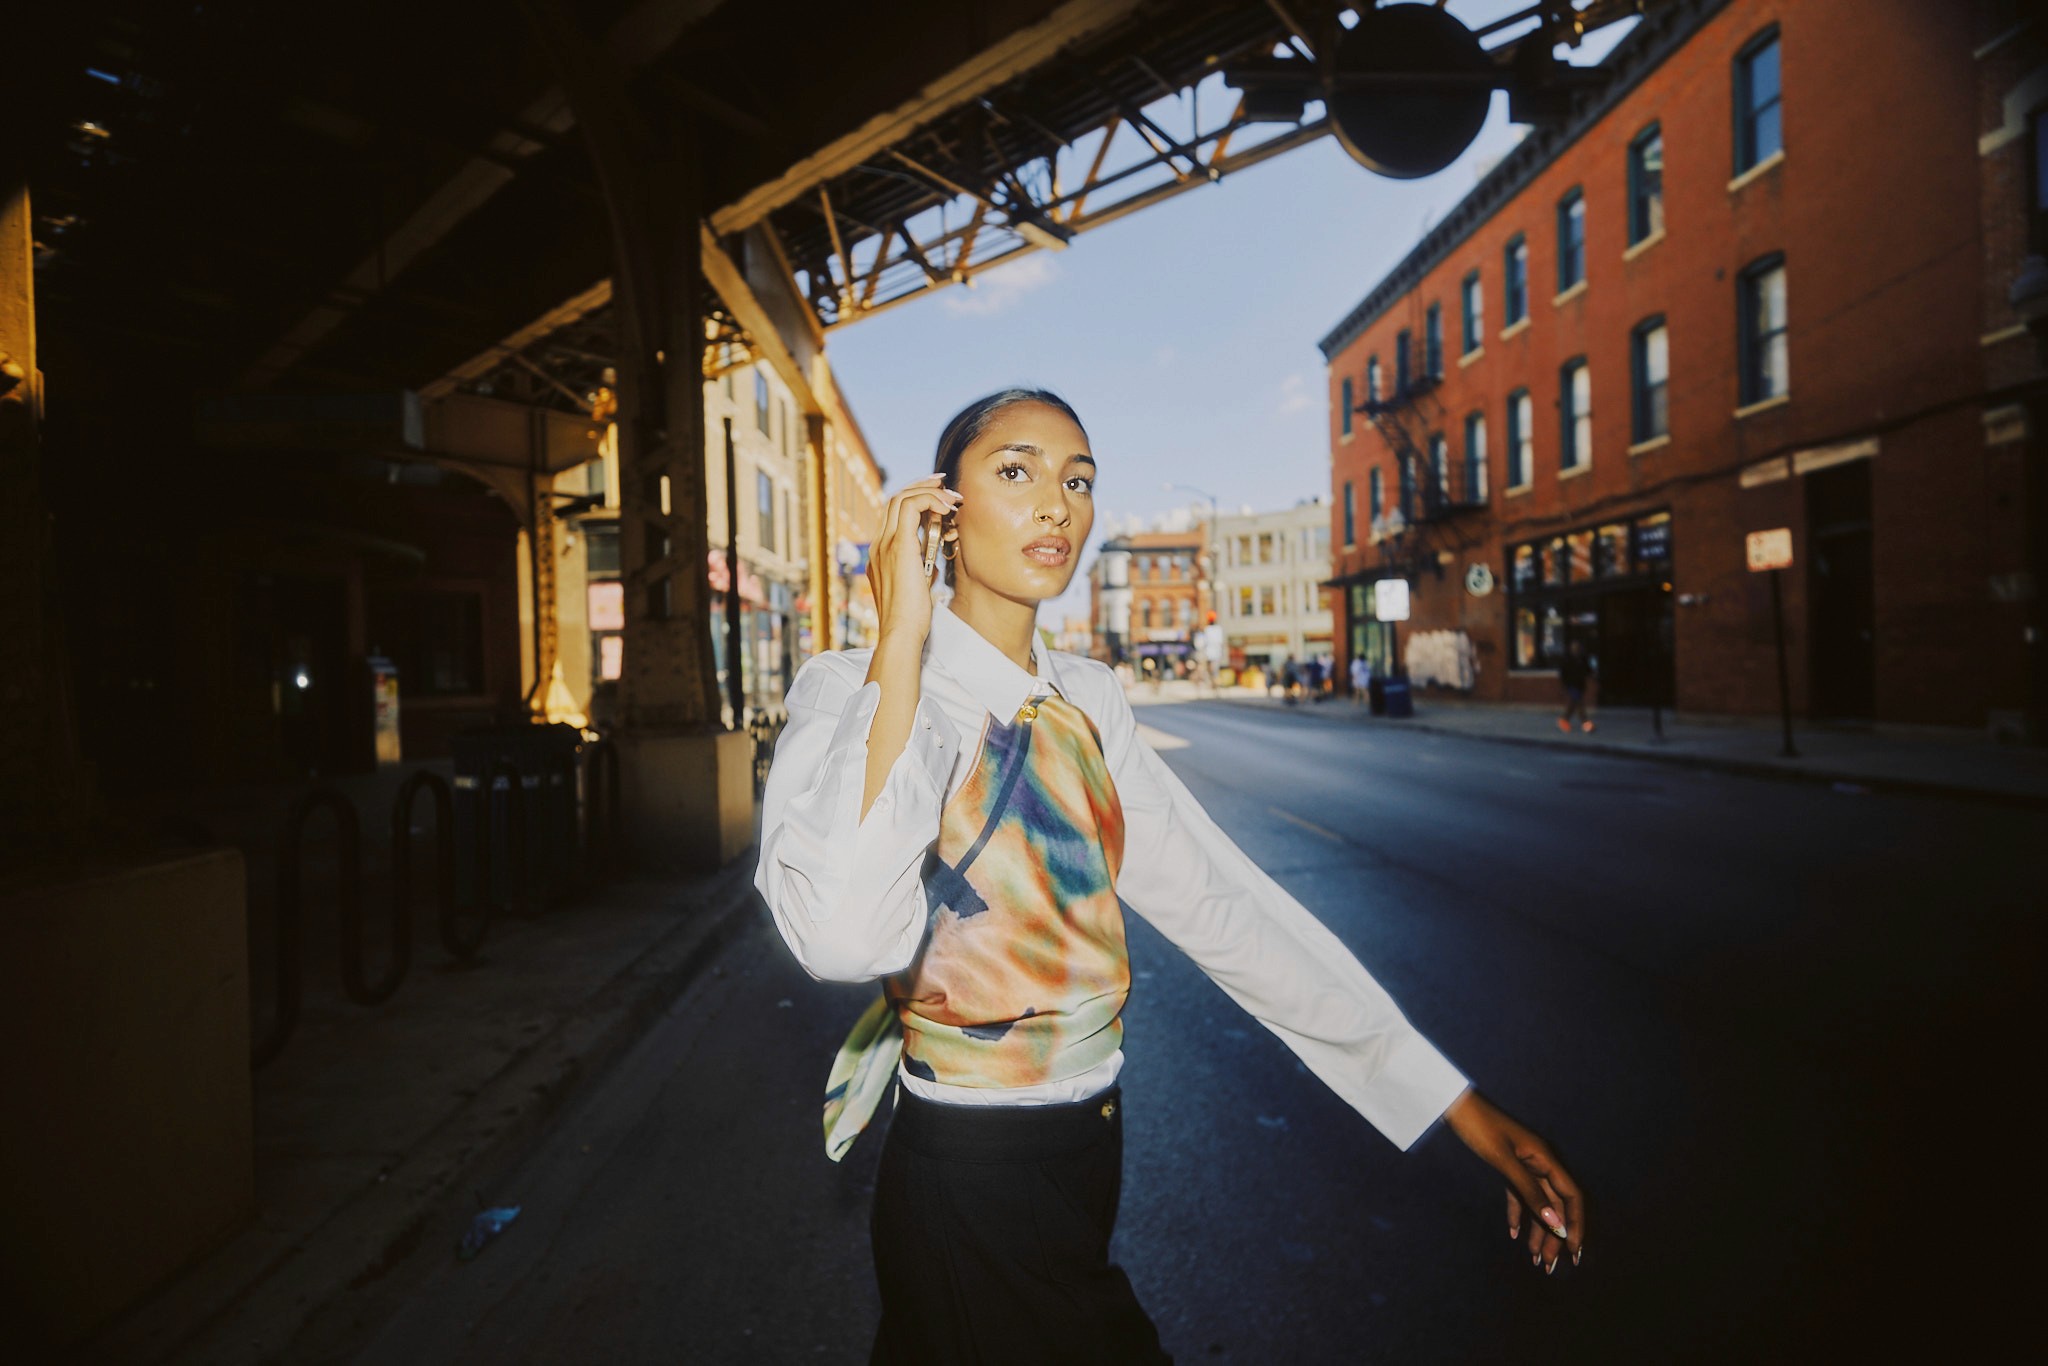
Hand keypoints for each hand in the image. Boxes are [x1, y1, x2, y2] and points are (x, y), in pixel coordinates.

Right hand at [867, 474, 961, 642]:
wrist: (901, 633)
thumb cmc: (913, 617)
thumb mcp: (918, 583)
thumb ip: (922, 564)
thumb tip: (936, 551)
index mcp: (881, 554)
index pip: (894, 514)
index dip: (915, 500)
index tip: (938, 498)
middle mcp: (878, 545)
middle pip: (895, 499)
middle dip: (922, 487)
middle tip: (945, 484)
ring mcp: (884, 544)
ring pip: (901, 498)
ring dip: (929, 491)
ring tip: (952, 498)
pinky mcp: (898, 546)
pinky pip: (911, 507)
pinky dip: (930, 500)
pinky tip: (948, 508)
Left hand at [1442, 1089, 1584, 1275]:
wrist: (1454, 1104)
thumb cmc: (1479, 1127)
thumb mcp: (1504, 1161)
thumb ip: (1529, 1192)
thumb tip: (1556, 1224)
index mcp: (1545, 1157)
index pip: (1571, 1197)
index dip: (1576, 1225)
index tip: (1573, 1253)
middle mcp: (1540, 1161)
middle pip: (1555, 1204)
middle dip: (1555, 1236)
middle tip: (1549, 1266)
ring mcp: (1524, 1163)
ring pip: (1538, 1202)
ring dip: (1538, 1230)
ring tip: (1535, 1258)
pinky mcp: (1508, 1164)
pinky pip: (1519, 1194)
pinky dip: (1517, 1214)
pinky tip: (1513, 1234)